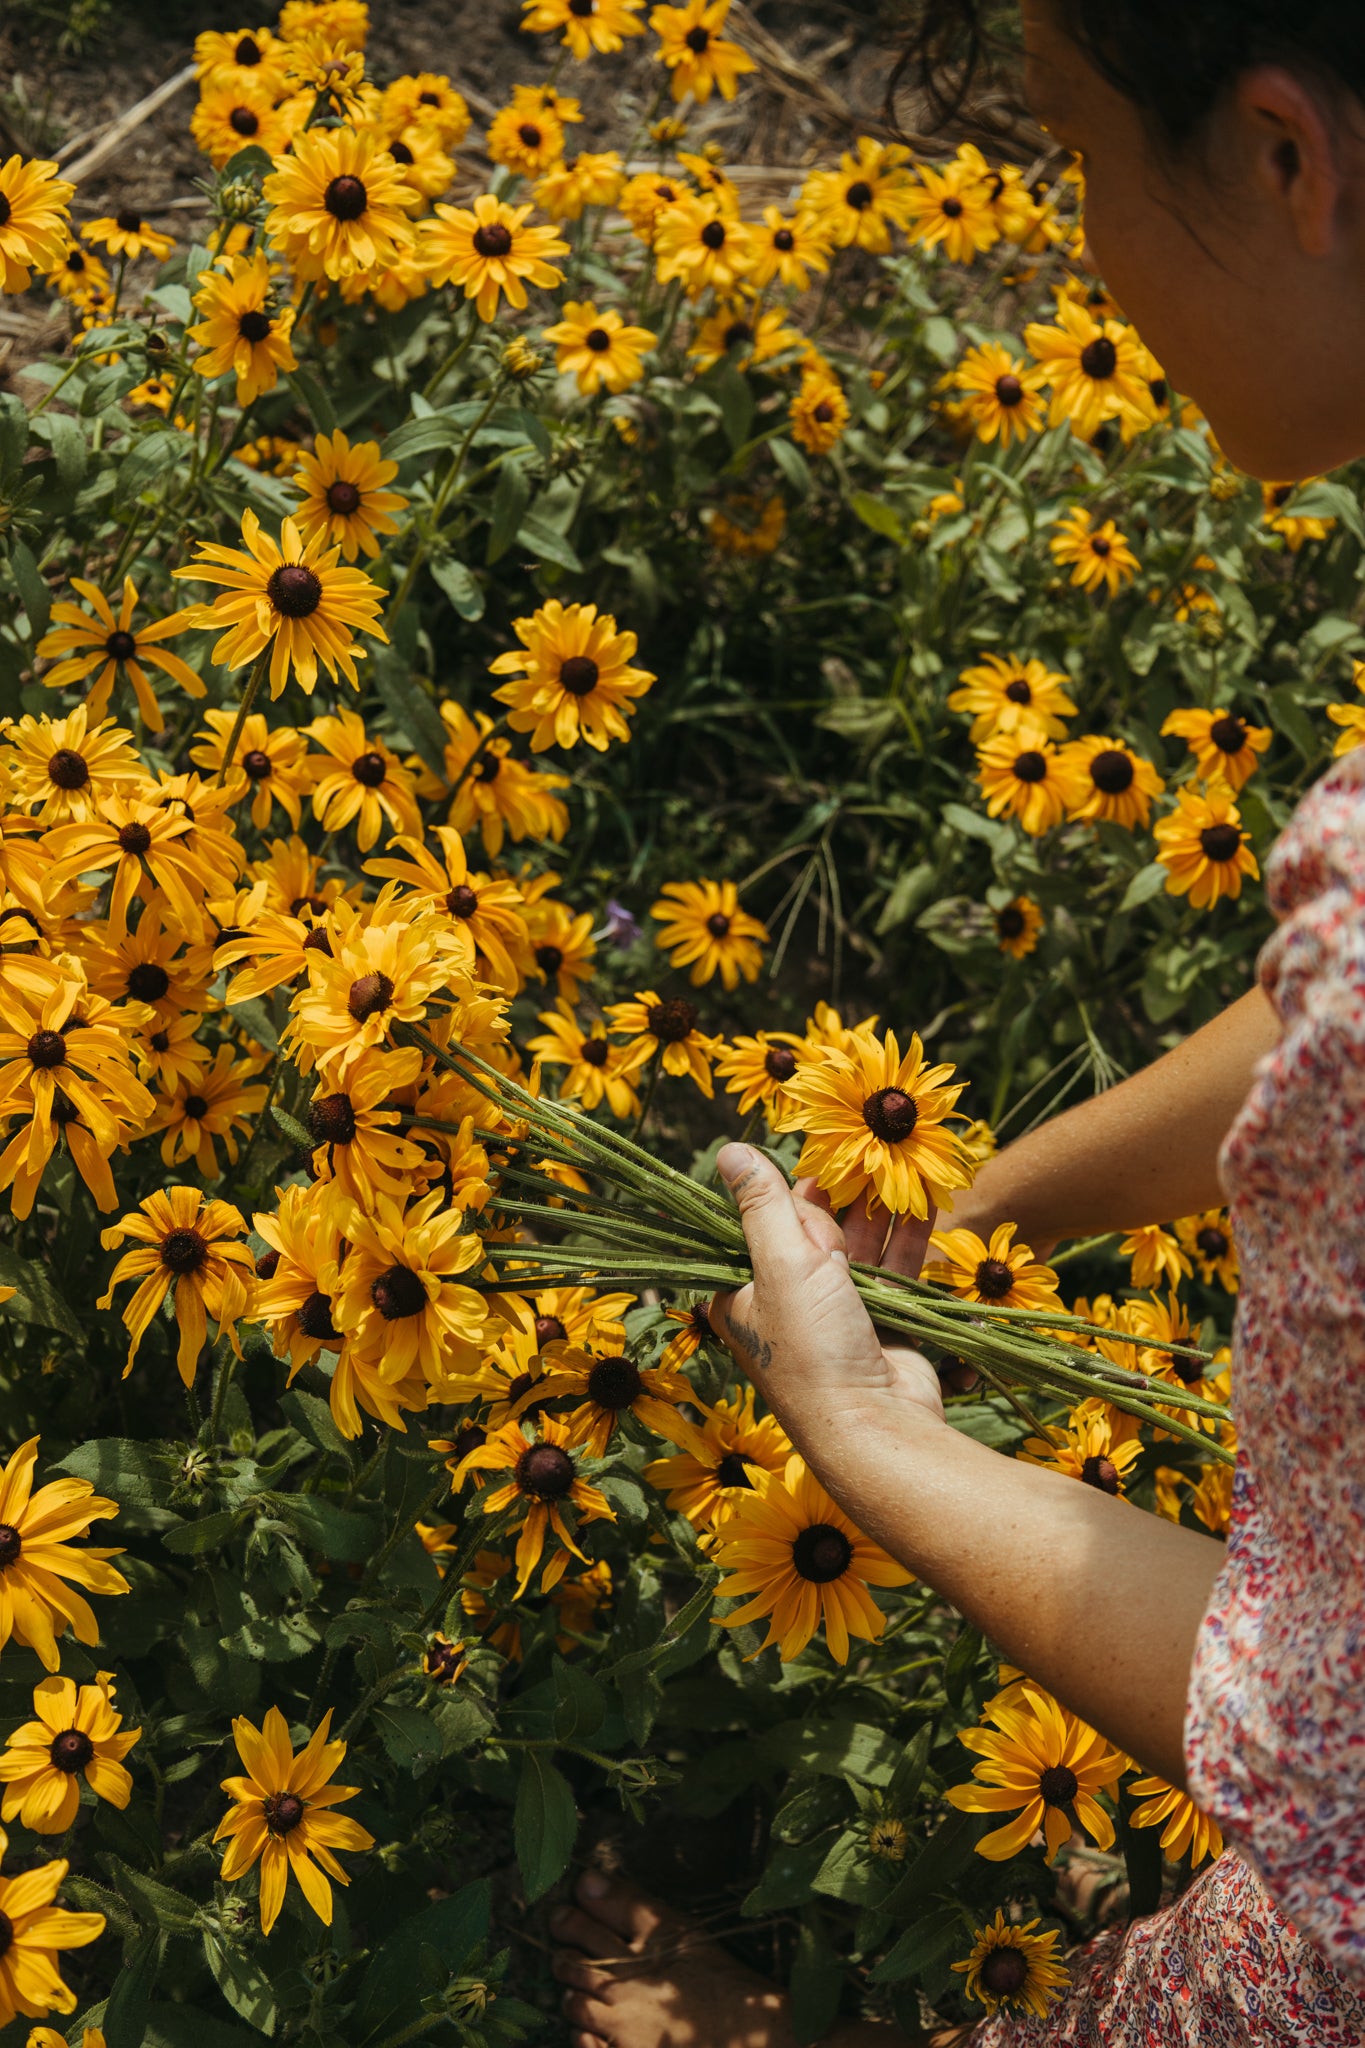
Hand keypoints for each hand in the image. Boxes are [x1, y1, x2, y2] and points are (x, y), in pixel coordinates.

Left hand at [707, 1145, 945, 1446]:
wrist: (874, 1428)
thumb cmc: (813, 1349)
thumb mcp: (781, 1263)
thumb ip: (763, 1204)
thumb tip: (729, 1149)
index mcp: (744, 1293)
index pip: (761, 1224)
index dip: (789, 1193)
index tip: (819, 1160)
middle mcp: (786, 1304)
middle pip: (813, 1233)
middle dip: (842, 1198)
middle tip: (870, 1156)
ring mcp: (836, 1316)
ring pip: (858, 1249)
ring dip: (881, 1213)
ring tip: (904, 1172)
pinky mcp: (880, 1327)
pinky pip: (893, 1274)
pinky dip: (908, 1242)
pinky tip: (927, 1207)